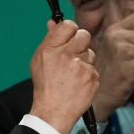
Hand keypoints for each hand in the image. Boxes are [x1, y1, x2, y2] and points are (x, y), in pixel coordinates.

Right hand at [29, 19, 98, 133]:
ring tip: (73, 74)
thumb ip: (50, 40)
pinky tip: (78, 83)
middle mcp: (65, 55)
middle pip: (84, 35)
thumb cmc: (46, 85)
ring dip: (84, 60)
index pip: (68, 25)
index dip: (70, 30)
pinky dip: (88, 75)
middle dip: (80, 42)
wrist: (53, 111)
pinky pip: (93, 68)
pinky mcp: (92, 77)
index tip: (69, 37)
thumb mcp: (40, 60)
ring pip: (90, 52)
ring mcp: (81, 66)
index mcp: (50, 49)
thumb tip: (53, 22)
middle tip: (73, 54)